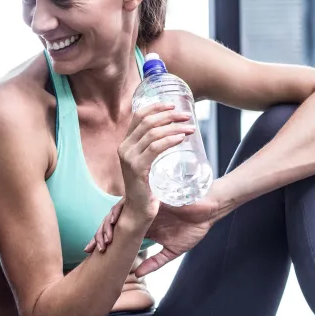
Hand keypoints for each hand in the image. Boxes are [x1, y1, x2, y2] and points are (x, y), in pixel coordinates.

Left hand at [85, 195, 220, 276]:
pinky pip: (130, 201)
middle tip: (90, 249)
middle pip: (113, 223)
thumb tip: (136, 274)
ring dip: (107, 225)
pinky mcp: (148, 195)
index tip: (94, 257)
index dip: (106, 243)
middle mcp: (139, 214)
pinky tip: (115, 221)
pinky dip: (121, 211)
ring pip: (117, 212)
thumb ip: (155, 262)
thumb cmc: (194, 227)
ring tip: (103, 239)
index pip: (119, 234)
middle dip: (99, 235)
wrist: (209, 210)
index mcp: (142, 226)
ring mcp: (142, 204)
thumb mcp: (172, 251)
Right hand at [117, 103, 194, 225]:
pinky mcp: (137, 168)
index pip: (138, 116)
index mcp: (126, 143)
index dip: (156, 107)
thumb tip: (173, 133)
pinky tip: (181, 139)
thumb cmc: (147, 187)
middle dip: (169, 115)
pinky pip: (155, 148)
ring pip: (153, 133)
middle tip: (187, 116)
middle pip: (147, 121)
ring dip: (174, 127)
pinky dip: (169, 140)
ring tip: (190, 128)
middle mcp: (124, 147)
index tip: (173, 105)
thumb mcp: (146, 163)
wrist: (138, 210)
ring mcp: (129, 157)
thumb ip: (152, 149)